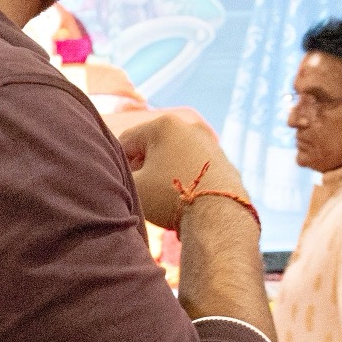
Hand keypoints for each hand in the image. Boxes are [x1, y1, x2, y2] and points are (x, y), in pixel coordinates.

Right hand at [111, 106, 235, 225]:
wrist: (218, 216)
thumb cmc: (169, 197)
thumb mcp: (133, 186)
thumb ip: (118, 174)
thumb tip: (119, 173)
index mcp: (164, 125)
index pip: (126, 140)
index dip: (117, 163)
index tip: (118, 182)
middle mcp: (189, 127)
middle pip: (152, 146)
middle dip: (142, 166)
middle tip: (138, 191)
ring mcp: (210, 142)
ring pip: (174, 156)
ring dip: (162, 172)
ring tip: (159, 196)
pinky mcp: (224, 160)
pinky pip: (193, 166)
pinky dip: (183, 177)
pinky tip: (181, 197)